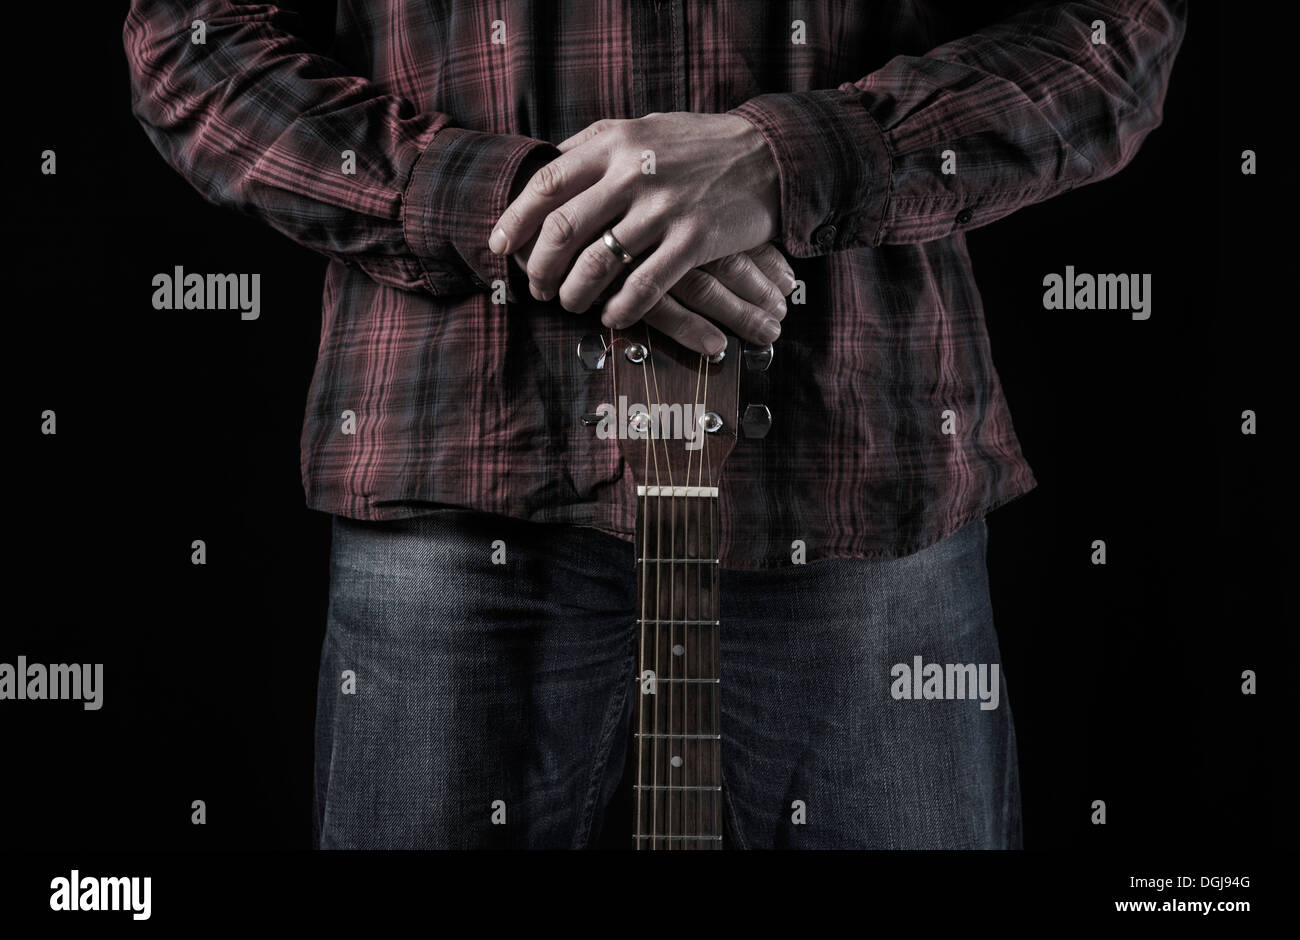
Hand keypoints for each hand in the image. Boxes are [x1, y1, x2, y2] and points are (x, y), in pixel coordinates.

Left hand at [490, 112, 781, 336]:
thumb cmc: (699, 145)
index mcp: (614, 143)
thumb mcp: (643, 127)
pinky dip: (621, 309)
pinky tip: (612, 318)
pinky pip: (644, 286)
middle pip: (562, 228)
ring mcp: (664, 208)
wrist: (770, 154)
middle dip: (539, 266)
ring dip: (574, 292)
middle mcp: (633, 173)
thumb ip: (595, 145)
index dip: (514, 220)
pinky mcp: (695, 240)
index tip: (500, 247)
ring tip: (569, 304)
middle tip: (535, 286)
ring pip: (597, 261)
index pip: (545, 185)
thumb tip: (546, 163)